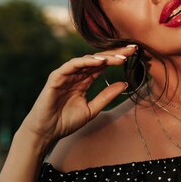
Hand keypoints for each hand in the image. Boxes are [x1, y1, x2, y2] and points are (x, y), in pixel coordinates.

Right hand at [20, 44, 138, 144]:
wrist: (47, 132)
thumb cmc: (66, 121)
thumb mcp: (92, 109)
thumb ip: (107, 96)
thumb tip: (125, 84)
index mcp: (84, 81)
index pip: (103, 65)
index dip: (117, 59)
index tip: (134, 54)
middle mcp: (76, 75)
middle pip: (97, 59)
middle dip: (114, 53)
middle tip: (132, 49)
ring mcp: (65, 74)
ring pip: (86, 60)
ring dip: (103, 57)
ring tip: (119, 57)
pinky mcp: (56, 77)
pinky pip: (71, 65)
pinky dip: (85, 62)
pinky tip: (99, 61)